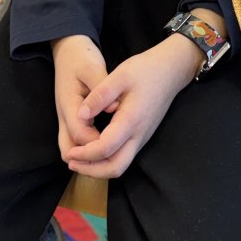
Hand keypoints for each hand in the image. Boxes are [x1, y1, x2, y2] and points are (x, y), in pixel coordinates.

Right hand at [51, 36, 113, 162]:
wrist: (67, 50)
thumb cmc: (81, 58)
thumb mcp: (92, 68)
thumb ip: (101, 89)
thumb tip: (114, 108)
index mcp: (68, 105)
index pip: (79, 134)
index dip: (97, 143)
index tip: (115, 140)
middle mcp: (63, 116)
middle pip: (68, 150)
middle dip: (88, 156)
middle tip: (112, 151)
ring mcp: (65, 119)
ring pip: (69, 147)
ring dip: (86, 153)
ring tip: (110, 149)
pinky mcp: (70, 119)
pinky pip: (75, 140)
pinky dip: (87, 145)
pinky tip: (105, 140)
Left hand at [64, 36, 201, 178]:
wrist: (172, 71)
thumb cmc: (146, 70)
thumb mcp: (120, 75)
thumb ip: (99, 95)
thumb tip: (81, 115)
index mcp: (131, 120)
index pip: (105, 148)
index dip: (85, 154)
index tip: (69, 152)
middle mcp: (138, 135)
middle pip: (115, 168)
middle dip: (91, 170)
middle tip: (71, 162)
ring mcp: (142, 137)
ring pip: (120, 165)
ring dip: (98, 167)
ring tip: (79, 159)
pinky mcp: (142, 135)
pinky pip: (124, 156)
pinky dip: (106, 160)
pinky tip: (93, 150)